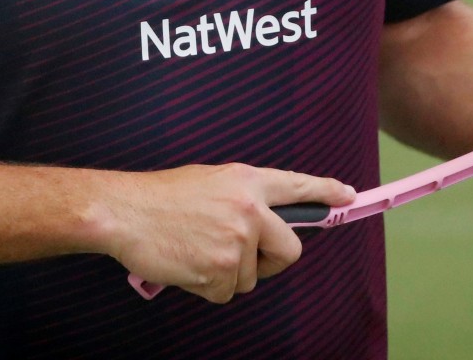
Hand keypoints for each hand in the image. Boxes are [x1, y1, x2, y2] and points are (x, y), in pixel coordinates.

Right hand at [100, 164, 354, 303]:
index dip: (325, 191)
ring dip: (228, 274)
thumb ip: (243, 198)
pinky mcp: (220, 270)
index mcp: (247, 181)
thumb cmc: (162, 198)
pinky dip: (207, 287)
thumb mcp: (211, 181)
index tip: (347, 197)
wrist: (125, 212)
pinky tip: (187, 265)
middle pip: (290, 250)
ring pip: (251, 278)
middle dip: (273, 262)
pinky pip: (226, 293)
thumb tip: (262, 221)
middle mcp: (249, 209)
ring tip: (197, 251)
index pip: (297, 185)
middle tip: (247, 259)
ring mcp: (237, 241)